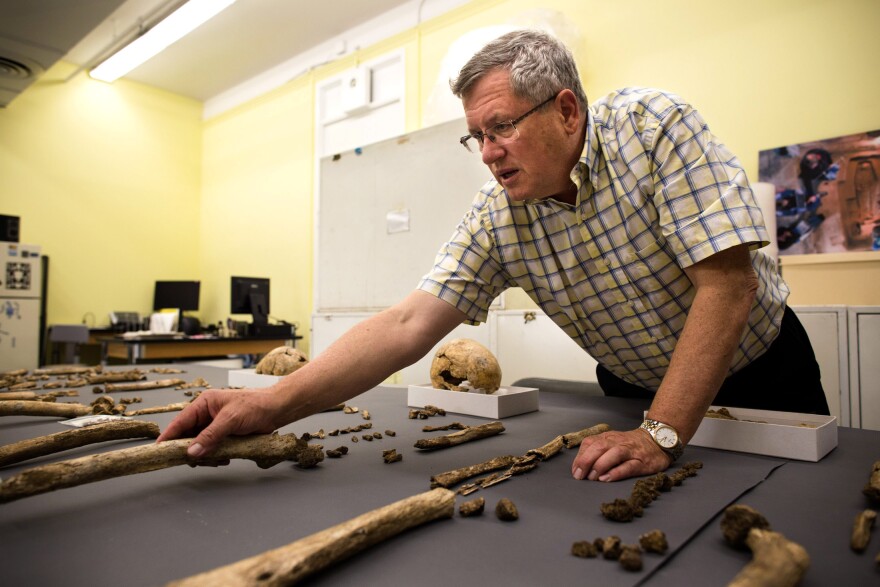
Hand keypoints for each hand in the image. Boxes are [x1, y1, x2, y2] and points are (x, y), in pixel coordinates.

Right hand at [156, 388, 287, 457]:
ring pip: (200, 445)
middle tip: (196, 462)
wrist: (277, 409)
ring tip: (217, 459)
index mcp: (204, 404)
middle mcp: (207, 415)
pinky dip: (215, 456)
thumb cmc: (255, 406)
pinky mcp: (225, 436)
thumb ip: (210, 436)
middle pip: (188, 436)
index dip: (169, 436)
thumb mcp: (230, 419)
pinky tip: (224, 458)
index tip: (159, 450)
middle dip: (191, 450)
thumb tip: (191, 452)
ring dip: (205, 456)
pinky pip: (212, 449)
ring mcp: (215, 426)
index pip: (180, 422)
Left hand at [570, 429, 670, 481]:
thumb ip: (597, 451)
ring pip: (614, 454)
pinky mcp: (642, 462)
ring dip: (600, 465)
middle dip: (586, 461)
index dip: (580, 457)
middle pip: (599, 447)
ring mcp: (630, 451)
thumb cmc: (630, 444)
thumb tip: (580, 467)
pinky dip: (616, 472)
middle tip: (580, 475)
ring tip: (592, 477)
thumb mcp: (612, 442)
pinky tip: (607, 479)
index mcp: (608, 437)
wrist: (657, 440)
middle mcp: (618, 442)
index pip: (590, 443)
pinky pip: (629, 466)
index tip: (575, 470)